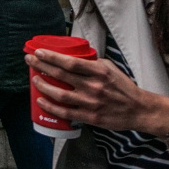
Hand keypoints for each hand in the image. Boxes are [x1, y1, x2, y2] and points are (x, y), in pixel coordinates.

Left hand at [25, 49, 168, 135]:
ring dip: (43, 86)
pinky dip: (51, 107)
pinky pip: (65, 112)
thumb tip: (73, 57)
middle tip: (30, 60)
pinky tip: (40, 100)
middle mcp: (93, 87)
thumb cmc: (123, 87)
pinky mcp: (89, 117)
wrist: (138, 110)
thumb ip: (92, 63)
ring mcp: (90, 103)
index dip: (52, 57)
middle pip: (61, 75)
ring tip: (33, 79)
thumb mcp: (110, 68)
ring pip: (60, 95)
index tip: (39, 52)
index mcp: (99, 72)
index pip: (71, 63)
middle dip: (42, 66)